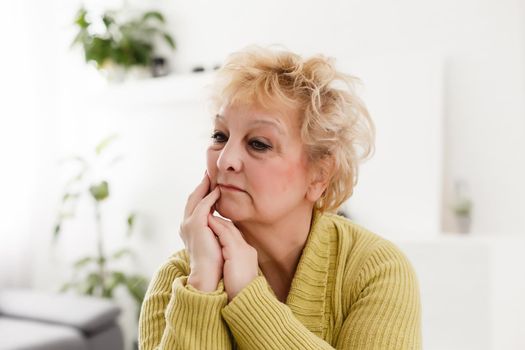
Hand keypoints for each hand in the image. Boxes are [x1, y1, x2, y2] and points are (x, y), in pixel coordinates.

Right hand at [180, 172, 222, 291]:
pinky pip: (203, 206)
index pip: (195, 205)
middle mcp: (185, 224)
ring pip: (196, 199)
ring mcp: (188, 224)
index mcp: (189, 228)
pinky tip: (217, 191)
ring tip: (212, 176)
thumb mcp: (214, 240)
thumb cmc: (214, 261)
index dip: (201, 193)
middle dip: (201, 185)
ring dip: (205, 187)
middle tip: (208, 173)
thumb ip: (215, 229)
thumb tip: (222, 222)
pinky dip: (210, 197)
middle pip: (193, 198)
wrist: (208, 275)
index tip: (210, 182)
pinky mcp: (196, 225)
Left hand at [208, 215, 258, 300]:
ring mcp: (242, 249)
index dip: (225, 228)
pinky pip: (224, 234)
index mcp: (248, 254)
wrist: (247, 300)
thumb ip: (232, 264)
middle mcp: (246, 249)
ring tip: (206, 215)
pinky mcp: (235, 252)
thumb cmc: (240, 291)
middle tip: (208, 214)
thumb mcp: (237, 273)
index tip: (214, 223)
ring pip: (229, 228)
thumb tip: (224, 262)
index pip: (236, 236)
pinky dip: (216, 227)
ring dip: (216, 221)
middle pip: (233, 229)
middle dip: (220, 221)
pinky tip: (207, 223)